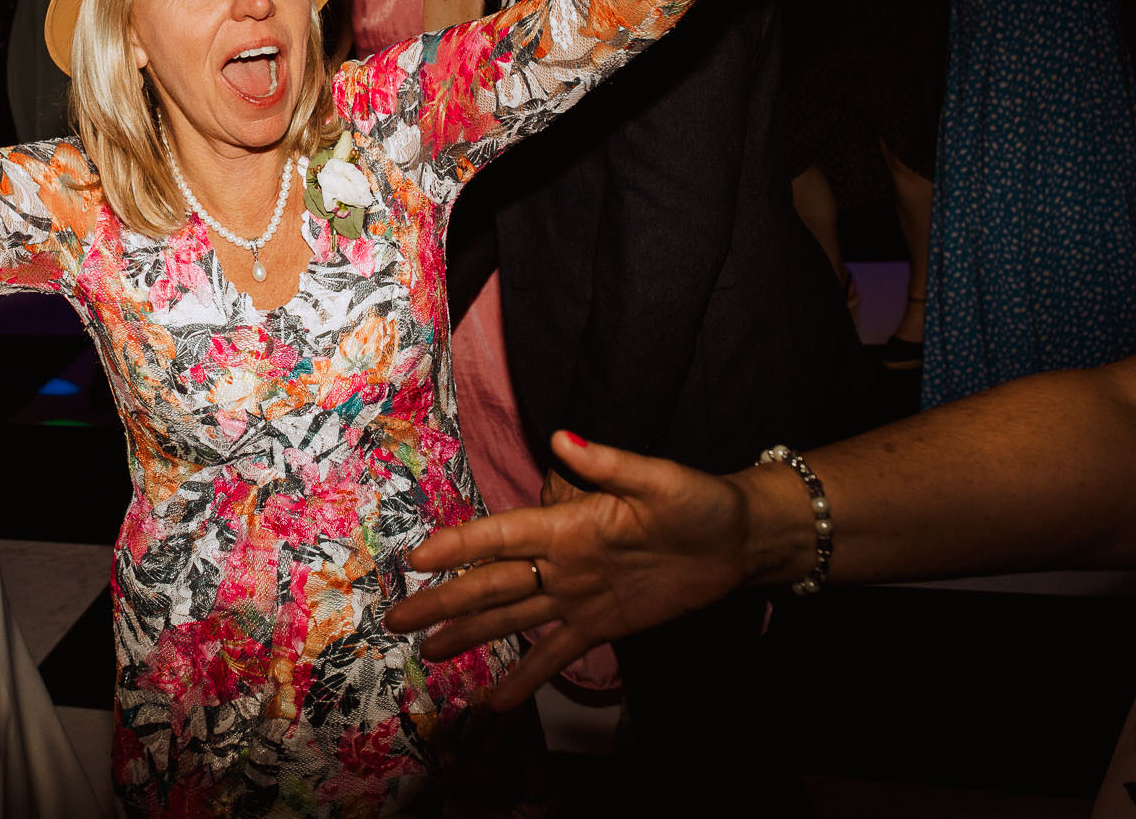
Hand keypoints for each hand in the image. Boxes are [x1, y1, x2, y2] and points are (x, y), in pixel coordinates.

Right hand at [383, 432, 749, 710]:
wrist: (737, 542)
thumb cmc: (699, 502)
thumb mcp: (660, 479)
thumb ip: (610, 464)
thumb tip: (563, 437)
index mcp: (567, 523)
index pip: (502, 534)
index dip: (460, 546)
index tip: (418, 557)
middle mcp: (560, 561)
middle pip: (492, 582)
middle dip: (444, 598)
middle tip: (398, 615)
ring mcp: (576, 596)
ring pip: (510, 617)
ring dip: (468, 633)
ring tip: (427, 651)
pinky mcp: (600, 626)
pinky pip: (555, 653)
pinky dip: (525, 676)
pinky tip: (494, 699)